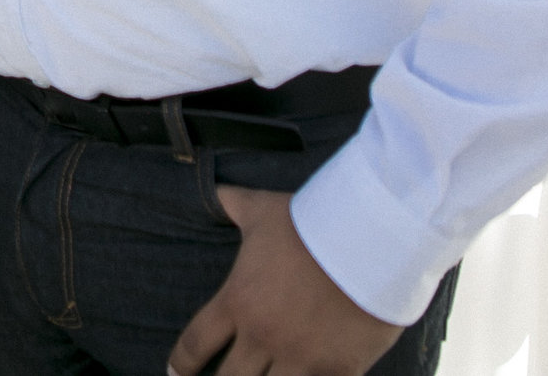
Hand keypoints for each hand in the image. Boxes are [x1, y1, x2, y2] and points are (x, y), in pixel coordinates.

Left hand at [168, 186, 399, 375]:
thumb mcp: (262, 209)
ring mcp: (303, 358)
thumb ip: (232, 203)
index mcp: (238, 302)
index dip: (182, 364)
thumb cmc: (310, 222)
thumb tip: (215, 189)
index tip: (176, 374)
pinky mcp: (340, 369)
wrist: (371, 238)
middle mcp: (264, 336)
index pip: (196, 344)